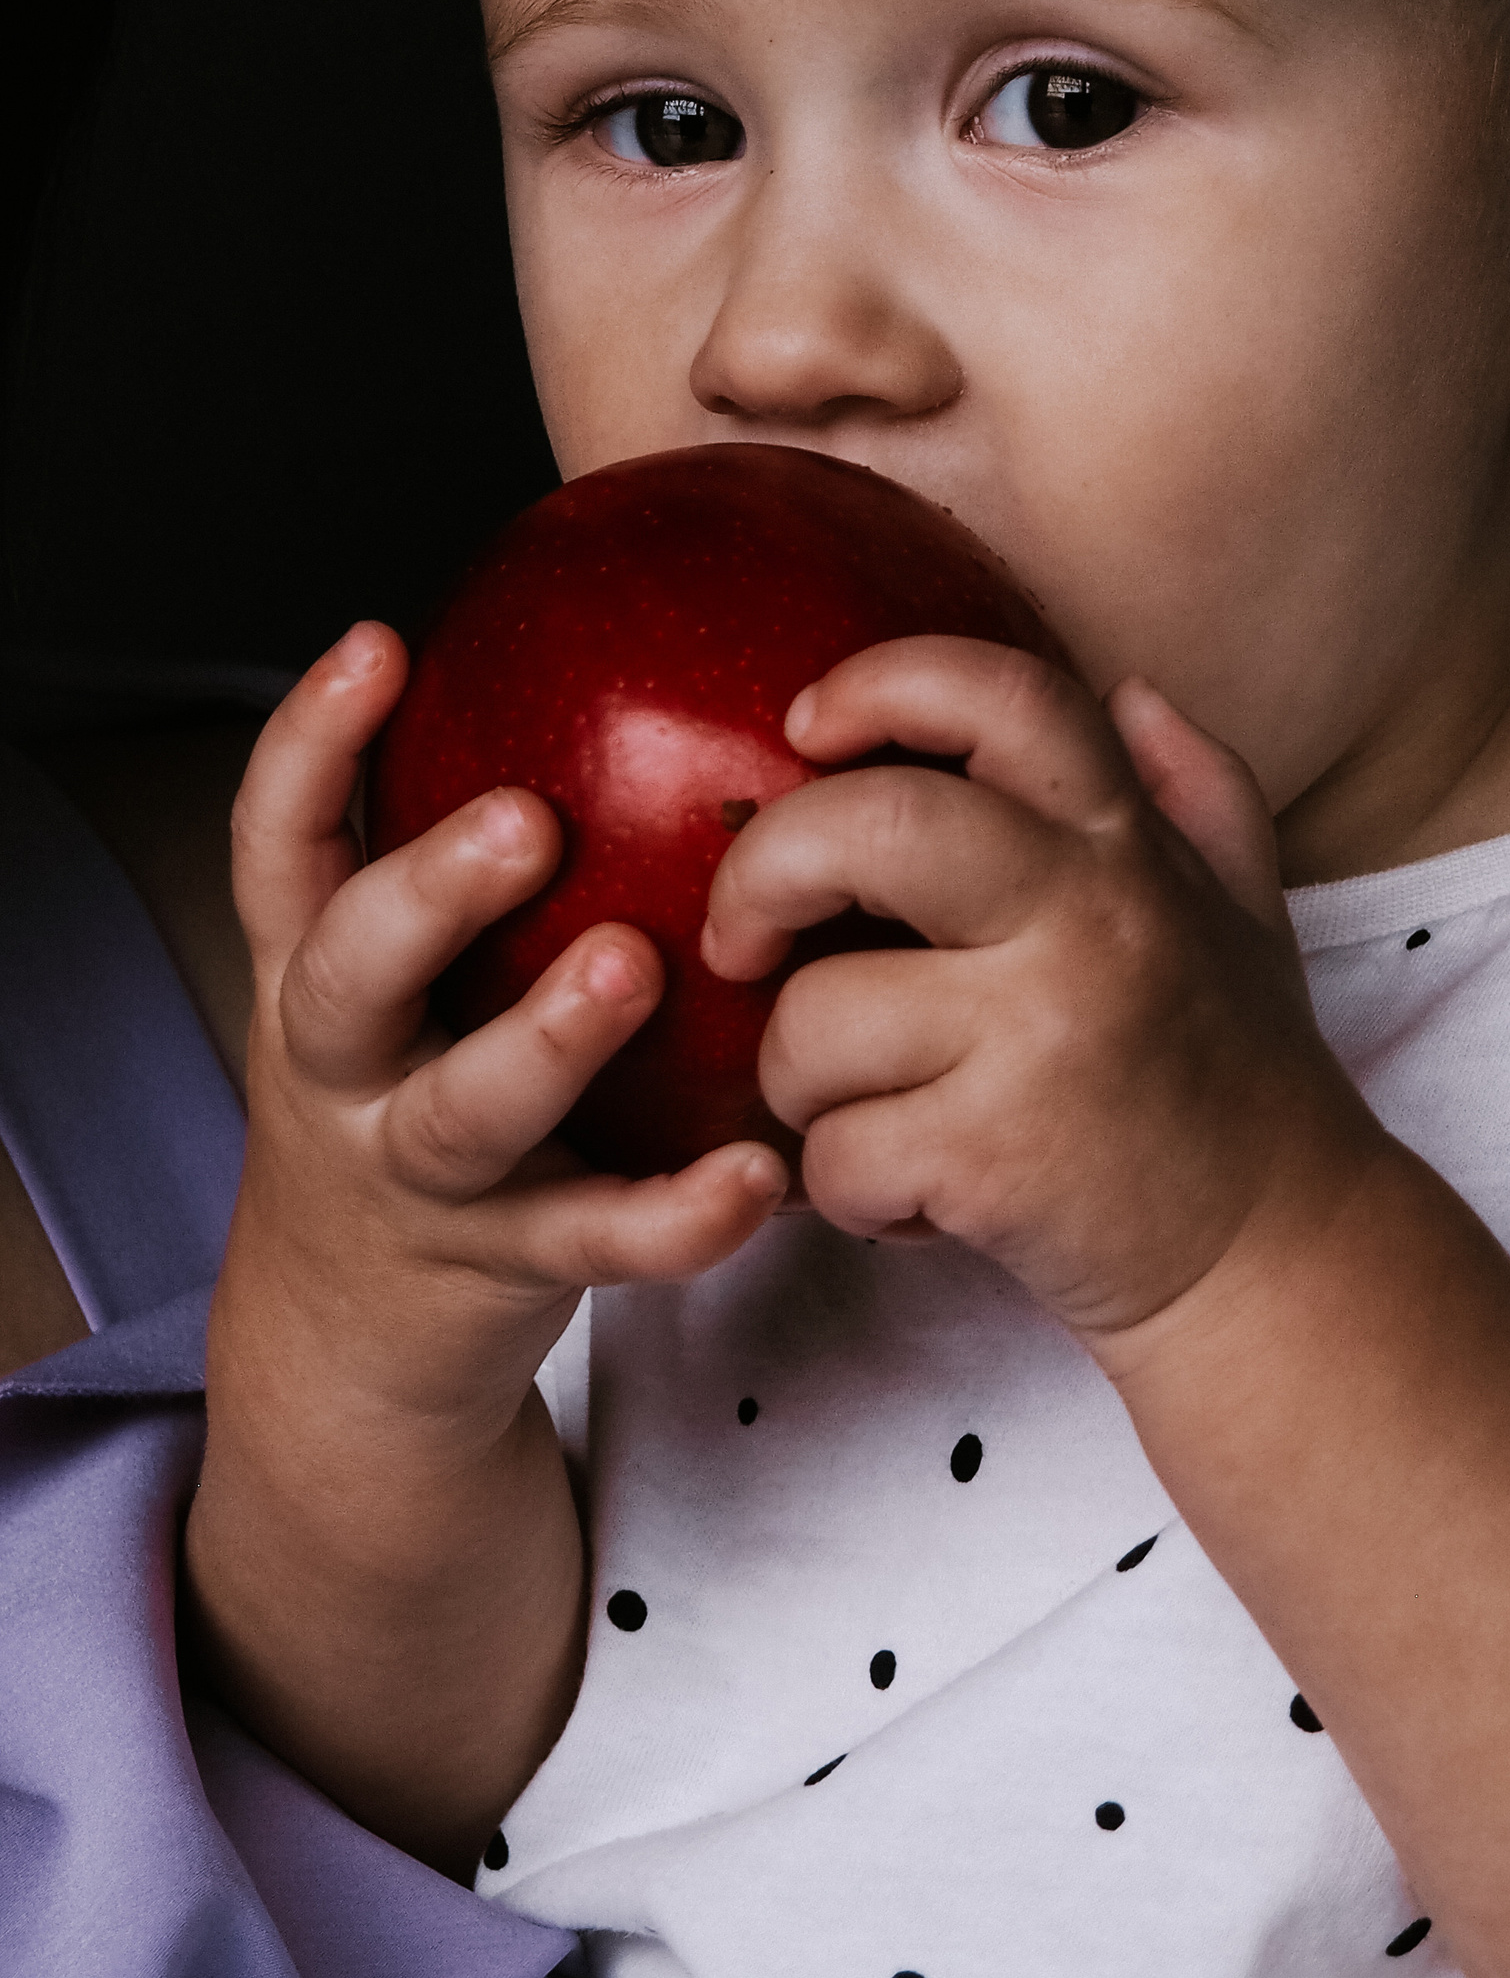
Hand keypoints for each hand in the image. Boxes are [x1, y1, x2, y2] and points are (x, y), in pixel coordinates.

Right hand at [189, 621, 786, 1861]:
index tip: (379, 644)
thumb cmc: (419, 1083)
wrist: (353, 1333)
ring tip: (632, 969)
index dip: (312, 744)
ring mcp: (423, 1177)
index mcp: (320, 976)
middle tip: (524, 820)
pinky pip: (599, 1240)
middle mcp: (348, 1073)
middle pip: (346, 978)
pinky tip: (759, 1175)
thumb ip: (469, 850)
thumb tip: (617, 652)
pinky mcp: (513, 1265)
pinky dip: (677, 1216)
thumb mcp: (402, 975)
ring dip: (548, 1038)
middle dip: (425, 894)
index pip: (282, 846)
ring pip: (467, 1114)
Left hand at [701, 640, 1392, 1341]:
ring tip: (885, 1113)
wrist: (1280, 1262)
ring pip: (811, 1022)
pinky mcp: (999, 1159)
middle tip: (744, 939)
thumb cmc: (1235, 1082)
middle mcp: (1090, 920)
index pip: (1002, 695)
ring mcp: (1042, 1039)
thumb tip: (1132, 690)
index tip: (807, 724)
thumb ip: (1197, 792)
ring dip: (808, 1087)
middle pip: (863, 827)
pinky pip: (832, 1156)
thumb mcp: (1243, 915)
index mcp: (1128, 847)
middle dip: (762, 874)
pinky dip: (849, 1192)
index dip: (881, 683)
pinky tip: (919, 1196)